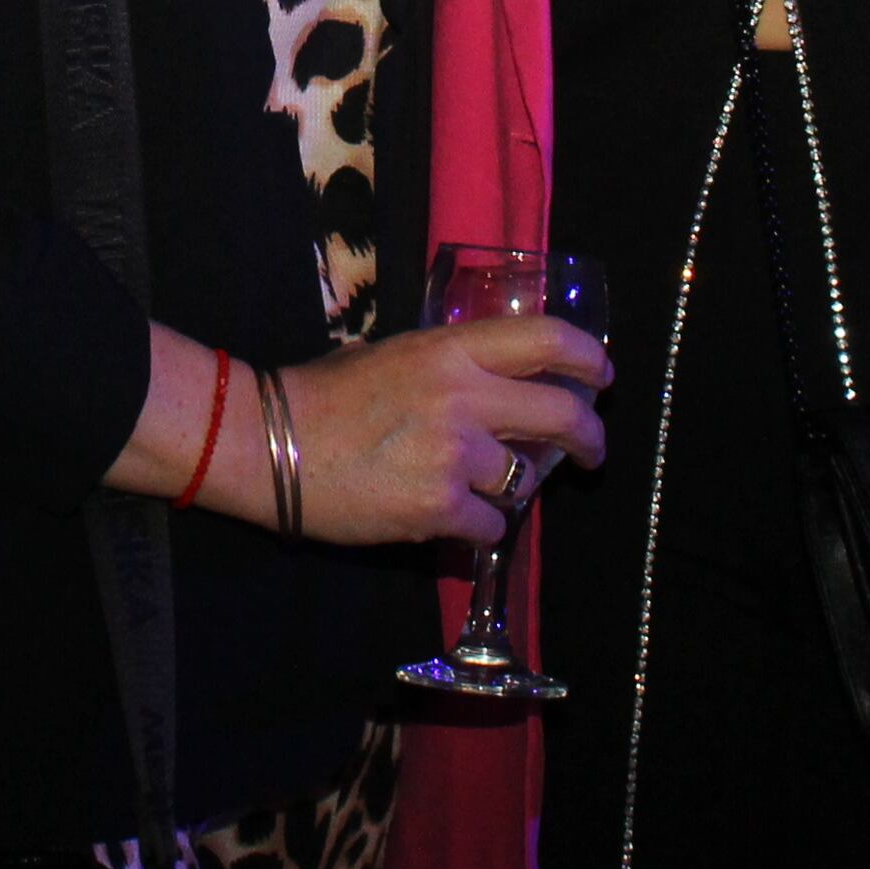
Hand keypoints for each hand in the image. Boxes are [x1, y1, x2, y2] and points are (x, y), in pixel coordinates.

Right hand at [118, 316, 608, 544]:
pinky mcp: (437, 509)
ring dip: (511, 488)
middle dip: (588, 438)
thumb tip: (506, 382)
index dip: (588, 358)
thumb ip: (452, 364)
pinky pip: (490, 525)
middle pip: (561, 416)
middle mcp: (462, 398)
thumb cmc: (326, 395)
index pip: (548, 341)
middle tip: (588, 452)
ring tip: (480, 486)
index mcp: (450, 350)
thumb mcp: (395, 354)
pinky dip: (477, 528)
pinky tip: (448, 517)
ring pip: (524, 480)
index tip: (600, 377)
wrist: (269, 445)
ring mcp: (452, 456)